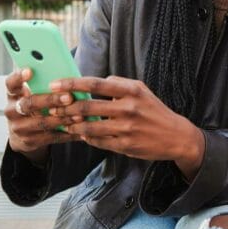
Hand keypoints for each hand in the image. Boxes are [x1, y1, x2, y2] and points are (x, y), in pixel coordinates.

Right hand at [4, 68, 83, 163]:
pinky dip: (67, 133)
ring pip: (41, 122)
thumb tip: (64, 69)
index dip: (19, 77)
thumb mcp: (32, 93)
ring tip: (79, 115)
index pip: (11, 83)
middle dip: (50, 100)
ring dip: (62, 118)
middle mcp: (12, 110)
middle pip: (29, 104)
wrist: (23, 134)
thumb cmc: (35, 104)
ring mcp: (19, 128)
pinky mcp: (29, 141)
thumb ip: (42, 82)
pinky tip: (80, 129)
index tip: (30, 70)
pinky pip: (50, 137)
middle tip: (69, 97)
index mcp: (13, 94)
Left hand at [49, 76, 205, 180]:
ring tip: (63, 122)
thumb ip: (118, 83)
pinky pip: (98, 141)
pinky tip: (81, 134)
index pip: (95, 83)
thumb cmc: (154, 110)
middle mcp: (128, 108)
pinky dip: (86, 137)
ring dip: (72, 125)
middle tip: (52, 107)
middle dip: (65, 107)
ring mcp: (126, 129)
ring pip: (89, 127)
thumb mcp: (141, 90)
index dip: (72, 84)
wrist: (176, 136)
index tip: (55, 84)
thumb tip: (93, 82)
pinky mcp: (125, 146)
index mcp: (131, 91)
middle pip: (88, 106)